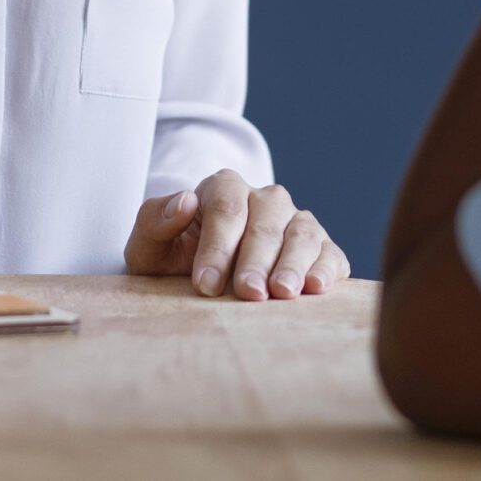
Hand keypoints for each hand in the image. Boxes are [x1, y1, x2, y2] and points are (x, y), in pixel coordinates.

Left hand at [123, 170, 349, 300]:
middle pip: (265, 221)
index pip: (226, 208)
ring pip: (302, 233)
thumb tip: (185, 201)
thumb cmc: (172, 261)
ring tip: (283, 292)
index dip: (217, 246)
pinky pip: (330, 253)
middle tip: (247, 293)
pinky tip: (316, 287)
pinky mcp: (321, 249)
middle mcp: (266, 199)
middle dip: (255, 259)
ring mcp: (296, 222)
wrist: (201, 283)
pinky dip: (326, 268)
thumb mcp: (149, 246)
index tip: (206, 284)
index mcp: (224, 187)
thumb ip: (155, 220)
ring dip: (293, 263)